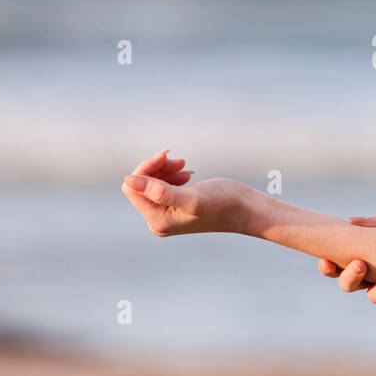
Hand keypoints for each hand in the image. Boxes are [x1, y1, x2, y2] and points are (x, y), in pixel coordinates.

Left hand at [121, 149, 247, 235]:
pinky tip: (188, 174)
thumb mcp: (191, 197)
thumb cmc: (223, 203)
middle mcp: (158, 220)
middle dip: (156, 168)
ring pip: (151, 184)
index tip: (167, 155)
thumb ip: (159, 191)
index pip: (133, 188)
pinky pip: (162, 186)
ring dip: (165, 170)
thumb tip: (129, 180)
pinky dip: (172, 175)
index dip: (146, 169)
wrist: (246, 210)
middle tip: (180, 160)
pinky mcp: (176, 207)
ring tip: (186, 165)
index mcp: (158, 220)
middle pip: (140, 186)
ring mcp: (167, 215)